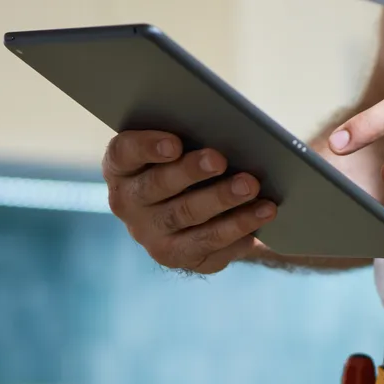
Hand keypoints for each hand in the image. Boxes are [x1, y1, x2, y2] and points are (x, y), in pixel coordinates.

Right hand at [103, 130, 276, 273]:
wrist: (193, 208)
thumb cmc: (188, 160)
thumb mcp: (182, 145)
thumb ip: (190, 134)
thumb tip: (224, 125)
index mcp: (121, 167)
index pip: (124, 153)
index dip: (146, 148)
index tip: (174, 143)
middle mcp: (128, 204)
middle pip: (157, 187)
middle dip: (190, 173)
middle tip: (220, 160)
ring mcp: (151, 235)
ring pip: (187, 218)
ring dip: (222, 201)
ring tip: (252, 186)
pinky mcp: (178, 257)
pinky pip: (209, 247)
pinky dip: (238, 229)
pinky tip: (262, 214)